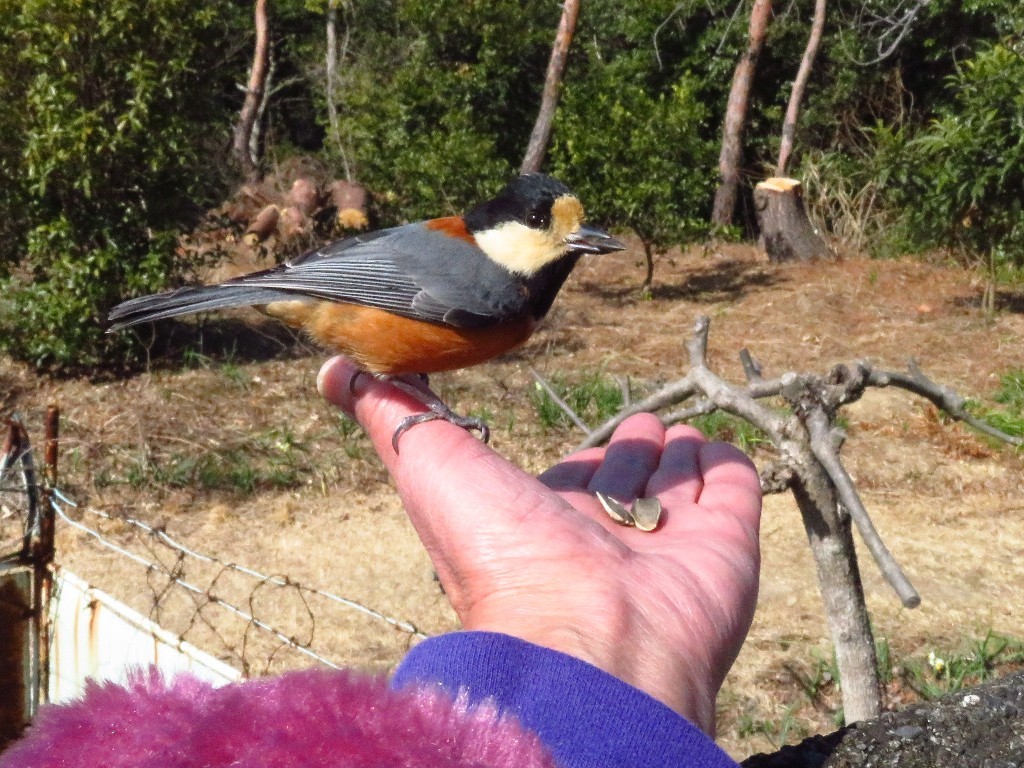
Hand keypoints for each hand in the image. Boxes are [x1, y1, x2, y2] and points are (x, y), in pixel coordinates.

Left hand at [318, 357, 761, 735]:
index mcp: (544, 521)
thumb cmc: (501, 558)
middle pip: (627, 479)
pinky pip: (732, 494)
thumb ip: (393, 414)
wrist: (589, 644)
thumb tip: (332, 369)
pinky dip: (728, 468)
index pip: (569, 476)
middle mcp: (606, 533)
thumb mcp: (430, 467)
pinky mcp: (725, 548)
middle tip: (646, 426)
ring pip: (678, 486)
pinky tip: (722, 450)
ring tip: (686, 434)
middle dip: (635, 449)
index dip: (580, 453)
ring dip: (681, 456)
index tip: (590, 430)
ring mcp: (669, 544)